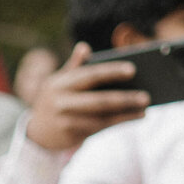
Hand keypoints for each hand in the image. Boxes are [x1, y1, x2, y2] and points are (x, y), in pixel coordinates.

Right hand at [25, 43, 147, 150]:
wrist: (37, 133)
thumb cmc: (54, 100)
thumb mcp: (58, 81)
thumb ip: (73, 66)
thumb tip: (84, 47)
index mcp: (60, 83)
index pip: (90, 75)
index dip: (111, 72)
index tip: (133, 69)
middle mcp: (61, 102)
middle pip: (99, 101)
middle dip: (124, 98)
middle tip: (146, 96)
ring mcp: (66, 121)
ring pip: (102, 118)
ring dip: (126, 113)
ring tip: (144, 108)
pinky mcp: (71, 136)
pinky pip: (100, 128)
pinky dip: (119, 122)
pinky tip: (133, 116)